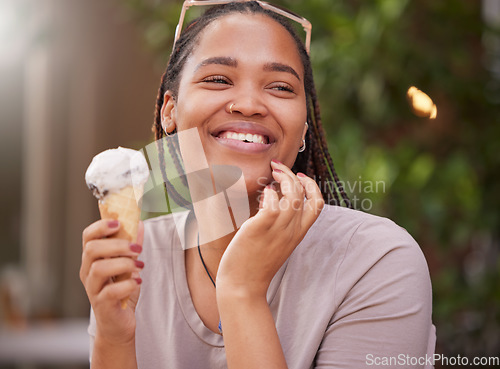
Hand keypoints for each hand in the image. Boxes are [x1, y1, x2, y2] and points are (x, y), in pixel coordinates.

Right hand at [80, 220, 143, 344]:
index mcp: (92, 259)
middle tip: (137, 248)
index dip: (101, 226)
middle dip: (117, 245)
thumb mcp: (129, 265)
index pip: (87, 236)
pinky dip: (127, 284)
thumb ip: (132, 245)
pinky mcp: (101, 305)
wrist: (118, 324)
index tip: (118, 223)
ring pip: (99, 268)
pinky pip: (110, 291)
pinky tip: (137, 282)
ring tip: (139, 267)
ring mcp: (92, 289)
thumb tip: (139, 223)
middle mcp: (88, 272)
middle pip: (92, 249)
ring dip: (124, 263)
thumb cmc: (121, 291)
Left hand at [216, 160, 323, 298]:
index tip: (300, 176)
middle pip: (303, 193)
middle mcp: (292, 230)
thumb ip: (278, 223)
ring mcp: (278, 229)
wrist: (243, 287)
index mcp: (298, 234)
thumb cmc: (254, 264)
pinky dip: (270, 193)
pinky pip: (273, 203)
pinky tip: (262, 194)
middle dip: (292, 174)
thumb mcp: (275, 242)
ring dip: (283, 178)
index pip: (318, 203)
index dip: (312, 185)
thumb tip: (271, 196)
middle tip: (277, 167)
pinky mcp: (261, 228)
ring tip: (271, 173)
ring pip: (292, 194)